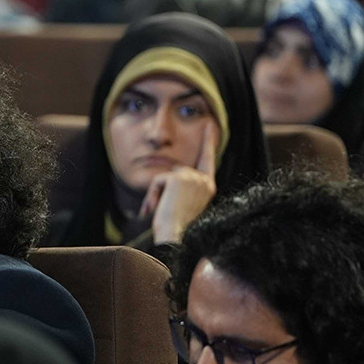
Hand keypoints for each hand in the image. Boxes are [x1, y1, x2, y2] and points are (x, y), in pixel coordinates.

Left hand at [141, 120, 218, 244]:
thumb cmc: (176, 229)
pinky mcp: (180, 177)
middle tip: (156, 210)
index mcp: (208, 188)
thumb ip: (183, 189)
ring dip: (156, 194)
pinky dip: (152, 194)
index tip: (210, 125)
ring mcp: (193, 178)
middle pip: (174, 173)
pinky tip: (156, 208)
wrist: (175, 238)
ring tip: (158, 212)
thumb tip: (170, 177)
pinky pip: (158, 180)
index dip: (208, 142)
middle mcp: (204, 181)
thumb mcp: (183, 205)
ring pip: (165, 177)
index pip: (207, 161)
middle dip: (161, 190)